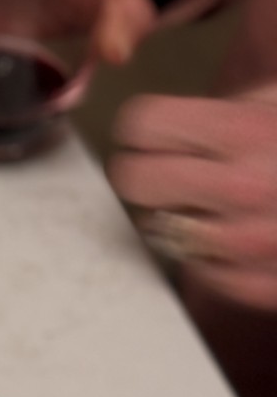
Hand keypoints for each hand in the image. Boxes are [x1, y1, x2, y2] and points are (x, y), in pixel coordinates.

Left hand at [111, 85, 276, 308]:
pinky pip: (202, 272)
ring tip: (229, 203)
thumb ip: (235, 110)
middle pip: (136, 179)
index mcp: (248, 132)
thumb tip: (170, 126)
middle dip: (153, 171)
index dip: (148, 126)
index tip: (154, 133)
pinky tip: (249, 235)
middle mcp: (241, 189)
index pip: (144, 124)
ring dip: (187, 216)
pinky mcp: (260, 286)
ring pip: (164, 230)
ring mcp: (247, 244)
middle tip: (179, 170)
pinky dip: (215, 256)